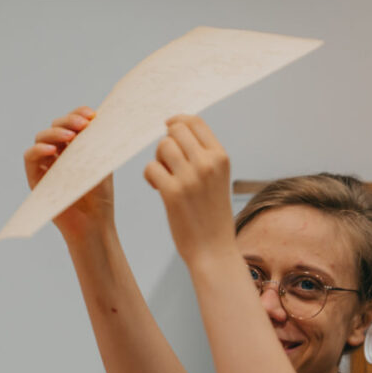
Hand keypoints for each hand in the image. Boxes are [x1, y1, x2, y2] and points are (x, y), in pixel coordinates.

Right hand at [26, 106, 113, 241]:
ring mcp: (46, 164)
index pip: (73, 122)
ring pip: (42, 138)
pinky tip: (51, 149)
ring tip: (70, 136)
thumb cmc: (100, 197)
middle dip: (69, 121)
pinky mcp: (35, 178)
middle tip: (83, 124)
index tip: (91, 115)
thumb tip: (100, 119)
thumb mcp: (103, 164)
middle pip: (56, 126)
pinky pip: (30, 157)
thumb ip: (98, 143)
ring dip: (54, 133)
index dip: (79, 114)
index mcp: (75, 146)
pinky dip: (38, 150)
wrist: (94, 224)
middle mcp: (59, 153)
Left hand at [142, 115, 236, 265]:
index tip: (169, 130)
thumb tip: (175, 129)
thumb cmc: (212, 216)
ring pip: (162, 146)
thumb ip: (203, 155)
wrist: (214, 251)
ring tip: (163, 177)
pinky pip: (151, 168)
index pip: (195, 121)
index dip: (177, 122)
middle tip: (167, 163)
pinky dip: (150, 176)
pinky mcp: (173, 193)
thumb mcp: (217, 179)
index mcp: (221, 157)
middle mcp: (208, 163)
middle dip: (166, 143)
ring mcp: (190, 178)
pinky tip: (158, 189)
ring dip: (158, 160)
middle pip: (175, 130)